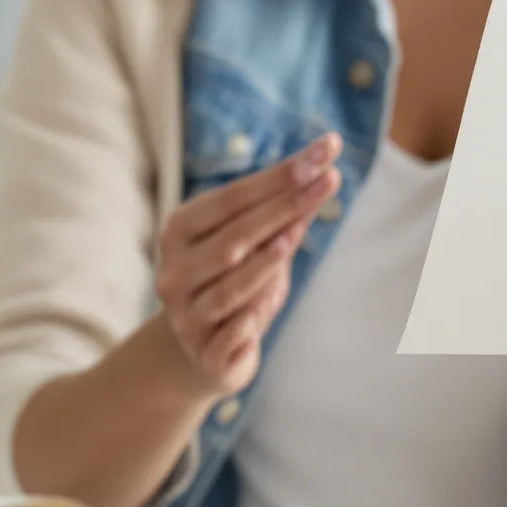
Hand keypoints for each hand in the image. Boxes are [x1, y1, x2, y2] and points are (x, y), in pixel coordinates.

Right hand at [155, 134, 340, 399]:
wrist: (201, 353)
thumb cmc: (234, 282)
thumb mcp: (254, 246)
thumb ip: (279, 218)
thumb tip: (320, 174)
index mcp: (180, 231)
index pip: (232, 198)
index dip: (279, 176)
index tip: (324, 151)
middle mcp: (176, 271)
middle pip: (233, 238)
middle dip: (285, 206)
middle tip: (330, 180)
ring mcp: (186, 315)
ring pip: (229, 289)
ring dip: (264, 263)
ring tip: (295, 237)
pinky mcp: (204, 355)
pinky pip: (229, 337)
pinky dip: (249, 320)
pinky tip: (268, 304)